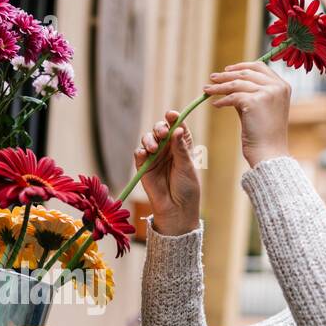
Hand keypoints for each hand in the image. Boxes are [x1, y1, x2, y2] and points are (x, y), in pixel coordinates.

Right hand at [135, 111, 200, 235]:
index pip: (177, 126)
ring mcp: (154, 157)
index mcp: (182, 145)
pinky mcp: (143, 166)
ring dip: (149, 139)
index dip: (174, 118)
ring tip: (153, 148)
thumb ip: (180, 148)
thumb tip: (177, 129)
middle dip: (159, 128)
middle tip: (162, 134)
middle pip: (160, 129)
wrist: (176, 210)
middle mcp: (167, 148)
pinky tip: (146, 154)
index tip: (172, 115)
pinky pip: (138, 153)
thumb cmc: (187, 189)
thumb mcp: (187, 166)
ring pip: (148, 139)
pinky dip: (141, 151)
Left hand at [203, 61, 290, 168]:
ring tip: (207, 90)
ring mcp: (268, 93)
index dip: (242, 66)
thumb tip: (229, 84)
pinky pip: (233, 97)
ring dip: (219, 87)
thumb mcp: (259, 109)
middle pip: (247, 73)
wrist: (269, 154)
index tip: (227, 70)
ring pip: (237, 83)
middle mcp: (277, 86)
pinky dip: (222, 100)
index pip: (260, 67)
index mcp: (282, 86)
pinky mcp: (256, 102)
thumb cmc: (264, 135)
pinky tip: (215, 105)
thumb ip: (249, 94)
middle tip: (212, 78)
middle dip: (226, 75)